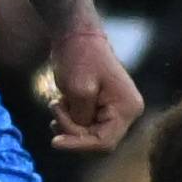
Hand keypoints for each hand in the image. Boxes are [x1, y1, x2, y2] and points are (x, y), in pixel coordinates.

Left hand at [49, 23, 143, 151]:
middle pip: (96, 140)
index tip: (54, 142)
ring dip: (68, 124)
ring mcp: (116, 110)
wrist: (77, 36)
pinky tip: (61, 103)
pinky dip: (69, 120)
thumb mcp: (78, 90)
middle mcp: (126, 112)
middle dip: (72, 130)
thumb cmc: (80, 57)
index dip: (78, 145)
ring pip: (88, 135)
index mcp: (127, 107)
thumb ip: (80, 119)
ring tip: (56, 102)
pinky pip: (86, 126)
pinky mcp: (103, 108)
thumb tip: (77, 136)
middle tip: (55, 108)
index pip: (104, 142)